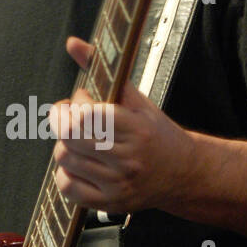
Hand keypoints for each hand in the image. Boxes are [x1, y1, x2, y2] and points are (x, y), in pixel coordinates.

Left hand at [50, 35, 194, 214]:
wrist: (183, 173)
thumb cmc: (157, 133)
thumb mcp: (135, 98)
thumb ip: (102, 70)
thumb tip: (73, 43)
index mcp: (135, 129)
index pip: (84, 116)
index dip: (72, 105)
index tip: (79, 102)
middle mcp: (127, 159)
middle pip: (68, 137)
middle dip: (63, 122)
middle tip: (75, 119)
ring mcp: (117, 184)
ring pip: (64, 160)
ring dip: (65, 146)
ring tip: (83, 142)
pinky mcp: (109, 203)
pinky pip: (67, 188)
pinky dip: (66, 173)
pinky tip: (81, 165)